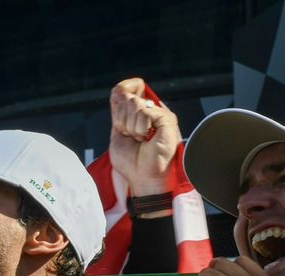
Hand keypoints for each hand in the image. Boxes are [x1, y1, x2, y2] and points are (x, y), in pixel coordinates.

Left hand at [109, 78, 180, 197]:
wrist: (143, 178)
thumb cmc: (132, 162)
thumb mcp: (117, 134)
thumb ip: (117, 112)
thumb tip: (121, 91)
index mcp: (137, 113)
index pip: (123, 89)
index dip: (119, 96)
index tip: (121, 121)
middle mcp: (149, 109)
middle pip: (126, 97)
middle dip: (122, 121)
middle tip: (133, 137)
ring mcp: (159, 113)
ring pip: (134, 104)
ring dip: (131, 128)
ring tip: (141, 140)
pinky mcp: (167, 118)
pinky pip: (144, 113)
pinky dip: (140, 129)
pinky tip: (148, 139)